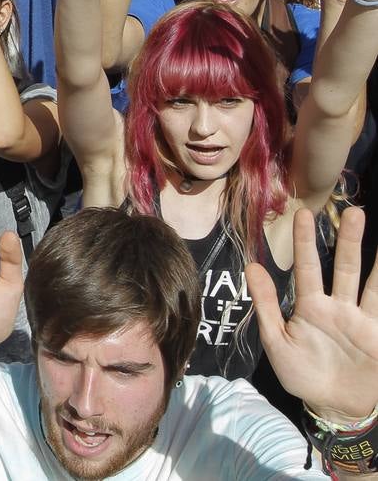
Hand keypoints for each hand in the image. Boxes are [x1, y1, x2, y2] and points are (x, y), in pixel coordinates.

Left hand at [250, 206, 377, 423]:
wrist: (333, 406)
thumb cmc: (301, 374)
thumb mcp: (277, 341)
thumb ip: (266, 304)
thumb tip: (251, 266)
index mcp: (310, 307)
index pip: (307, 268)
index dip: (304, 242)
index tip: (302, 213)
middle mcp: (338, 307)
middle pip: (343, 267)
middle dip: (347, 240)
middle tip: (352, 211)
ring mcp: (361, 319)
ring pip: (368, 281)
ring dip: (373, 258)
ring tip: (369, 226)